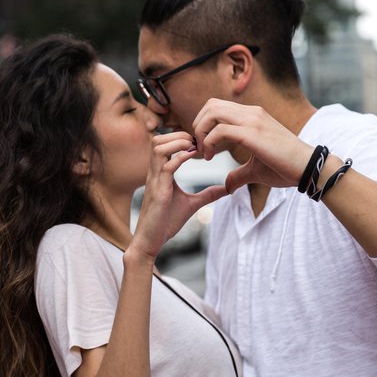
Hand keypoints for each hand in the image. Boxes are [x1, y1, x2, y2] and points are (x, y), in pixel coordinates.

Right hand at [129, 132, 227, 259]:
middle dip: (178, 135)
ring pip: (158, 148)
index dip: (179, 137)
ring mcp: (155, 181)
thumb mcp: (192, 205)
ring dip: (177, 143)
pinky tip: (193, 158)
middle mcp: (155, 173)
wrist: (150, 241)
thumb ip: (207, 195)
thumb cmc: (165, 223)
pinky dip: (180, 158)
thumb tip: (226, 190)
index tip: (198, 142)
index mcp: (160, 173)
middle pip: (158, 139)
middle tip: (197, 141)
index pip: (163, 143)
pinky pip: (166, 167)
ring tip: (194, 147)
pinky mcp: (158, 192)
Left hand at [191, 99, 313, 193]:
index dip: (204, 124)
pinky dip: (208, 142)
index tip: (203, 146)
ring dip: (201, 132)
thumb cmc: (286, 168)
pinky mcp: (253, 133)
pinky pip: (220, 130)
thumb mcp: (256, 170)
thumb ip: (239, 174)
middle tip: (199, 147)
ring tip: (203, 152)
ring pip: (213, 112)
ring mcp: (253, 120)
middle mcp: (252, 113)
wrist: (308, 168)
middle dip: (198, 125)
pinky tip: (210, 158)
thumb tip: (227, 185)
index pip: (218, 107)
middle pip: (211, 104)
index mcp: (252, 116)